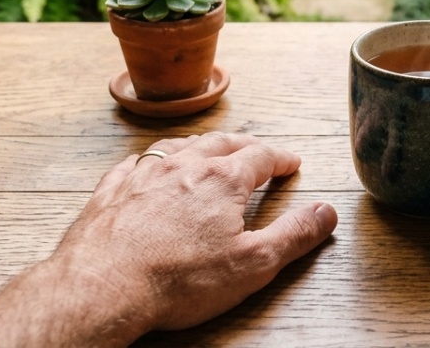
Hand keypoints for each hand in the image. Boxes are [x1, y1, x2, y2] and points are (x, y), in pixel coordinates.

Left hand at [54, 132, 338, 333]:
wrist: (103, 287)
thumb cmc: (177, 279)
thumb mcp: (254, 264)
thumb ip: (294, 235)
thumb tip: (326, 212)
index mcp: (222, 180)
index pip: (261, 156)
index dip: (280, 158)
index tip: (290, 162)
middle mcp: (182, 166)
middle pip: (220, 143)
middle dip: (243, 145)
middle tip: (256, 150)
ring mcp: (143, 175)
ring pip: (176, 146)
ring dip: (198, 146)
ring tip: (207, 149)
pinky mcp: (111, 192)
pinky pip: (133, 165)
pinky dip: (148, 162)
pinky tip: (146, 167)